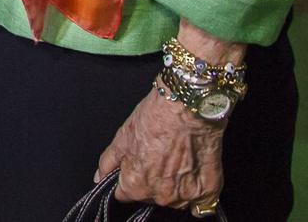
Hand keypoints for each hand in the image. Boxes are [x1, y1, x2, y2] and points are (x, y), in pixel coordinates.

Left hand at [96, 86, 225, 210]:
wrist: (189, 106)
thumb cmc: (156, 117)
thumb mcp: (122, 136)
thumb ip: (108, 162)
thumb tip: (99, 177)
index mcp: (136, 186)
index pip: (126, 195)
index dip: (130, 180)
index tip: (138, 167)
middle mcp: (160, 197)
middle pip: (152, 197)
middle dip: (153, 182)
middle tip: (160, 157)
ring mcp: (185, 197)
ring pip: (176, 199)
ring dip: (176, 186)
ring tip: (179, 159)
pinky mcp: (207, 192)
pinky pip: (200, 201)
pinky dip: (197, 189)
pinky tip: (194, 168)